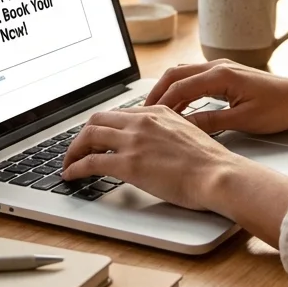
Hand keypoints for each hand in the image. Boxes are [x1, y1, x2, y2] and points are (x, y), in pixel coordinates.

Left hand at [61, 105, 241, 210]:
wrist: (218, 174)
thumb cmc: (210, 162)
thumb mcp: (188, 133)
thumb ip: (167, 132)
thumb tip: (157, 145)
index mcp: (158, 111)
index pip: (119, 113)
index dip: (103, 127)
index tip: (96, 138)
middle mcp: (143, 120)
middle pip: (98, 119)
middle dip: (83, 135)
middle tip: (77, 149)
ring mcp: (134, 140)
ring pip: (89, 136)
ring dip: (73, 150)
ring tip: (69, 163)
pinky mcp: (129, 163)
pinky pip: (91, 161)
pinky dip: (75, 167)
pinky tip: (72, 175)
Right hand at [144, 59, 287, 134]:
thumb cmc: (279, 108)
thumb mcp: (244, 121)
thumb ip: (211, 121)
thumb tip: (184, 127)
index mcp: (221, 75)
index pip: (180, 87)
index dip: (161, 104)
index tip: (147, 120)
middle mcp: (218, 66)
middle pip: (175, 75)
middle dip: (156, 93)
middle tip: (141, 114)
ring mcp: (222, 67)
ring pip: (184, 74)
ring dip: (168, 90)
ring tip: (154, 111)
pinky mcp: (226, 74)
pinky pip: (195, 77)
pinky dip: (182, 90)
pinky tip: (178, 106)